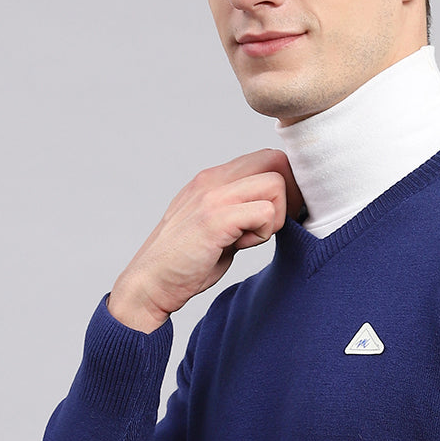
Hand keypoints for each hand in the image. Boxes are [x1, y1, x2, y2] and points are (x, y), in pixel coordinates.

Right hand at [107, 149, 301, 332]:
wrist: (150, 283)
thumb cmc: (186, 261)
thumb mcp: (217, 225)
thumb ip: (240, 209)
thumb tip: (278, 208)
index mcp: (213, 178)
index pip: (268, 157)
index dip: (285, 185)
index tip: (280, 215)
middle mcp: (213, 179)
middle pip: (277, 160)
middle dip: (289, 196)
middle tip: (275, 225)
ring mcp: (212, 196)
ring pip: (275, 184)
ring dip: (276, 217)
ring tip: (251, 237)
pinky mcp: (214, 218)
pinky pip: (265, 212)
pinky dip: (263, 233)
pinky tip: (240, 246)